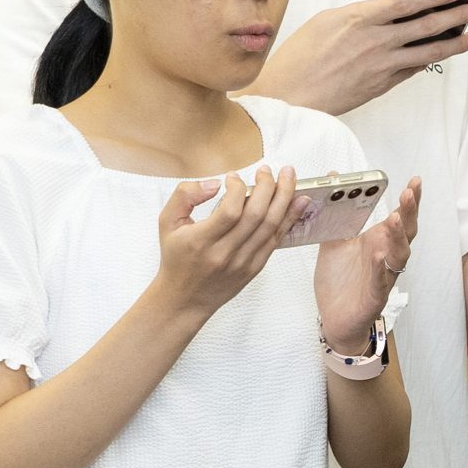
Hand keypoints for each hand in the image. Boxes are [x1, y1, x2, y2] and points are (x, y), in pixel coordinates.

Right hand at [152, 169, 301, 321]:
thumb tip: (214, 184)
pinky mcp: (255, 268)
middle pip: (256, 216)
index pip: (230, 211)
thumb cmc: (176, 258)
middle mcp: (225, 253)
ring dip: (284, 198)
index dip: (237, 189)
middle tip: (268, 169)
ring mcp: (243, 263)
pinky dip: (290, 219)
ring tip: (289, 176)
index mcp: (201, 241)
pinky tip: (300, 201)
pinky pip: (276, 240)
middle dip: (267, 187)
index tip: (234, 177)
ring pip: (271, 227)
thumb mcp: (167, 222)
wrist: (184, 298)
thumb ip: (184, 196)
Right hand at [250, 0, 467, 114]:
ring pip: (429, 51)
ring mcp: (382, 65)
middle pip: (427, 25)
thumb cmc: (300, 57)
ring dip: (455, 43)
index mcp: (360, 17)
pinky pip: (414, 69)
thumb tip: (385, 10)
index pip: (408, 2)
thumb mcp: (327, 20)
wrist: (290, 95)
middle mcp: (376, 40)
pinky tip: (444, 54)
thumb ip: (360, 14)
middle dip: (457, 16)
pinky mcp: (382, 85)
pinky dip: (431, 60)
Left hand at [316, 176, 421, 350]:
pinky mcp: (374, 296)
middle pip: (406, 232)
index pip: (401, 217)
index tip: (415, 181)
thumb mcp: (333, 241)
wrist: (334, 317)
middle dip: (409, 212)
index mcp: (379, 241)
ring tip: (394, 219)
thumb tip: (333, 178)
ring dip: (398, 237)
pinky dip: (381, 268)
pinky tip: (378, 255)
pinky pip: (381, 281)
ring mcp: (384, 276)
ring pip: (399, 255)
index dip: (410, 200)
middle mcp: (386, 256)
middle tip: (409, 192)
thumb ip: (335, 213)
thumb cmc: (340, 281)